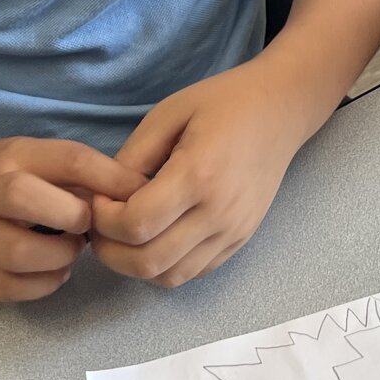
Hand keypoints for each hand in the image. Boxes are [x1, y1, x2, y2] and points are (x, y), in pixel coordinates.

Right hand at [0, 136, 148, 301]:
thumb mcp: (31, 158)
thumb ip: (76, 174)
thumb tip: (136, 192)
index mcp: (11, 155)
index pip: (66, 158)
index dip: (110, 177)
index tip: (138, 194)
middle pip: (23, 197)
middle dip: (70, 216)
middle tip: (86, 226)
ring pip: (16, 252)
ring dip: (58, 257)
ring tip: (71, 252)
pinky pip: (6, 288)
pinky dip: (41, 286)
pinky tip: (53, 273)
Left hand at [89, 56, 319, 288]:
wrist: (281, 109)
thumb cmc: (223, 102)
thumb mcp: (169, 114)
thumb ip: (132, 157)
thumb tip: (105, 196)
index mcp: (198, 174)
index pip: (136, 224)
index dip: (103, 220)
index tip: (98, 198)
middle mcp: (219, 212)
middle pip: (148, 261)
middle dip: (110, 251)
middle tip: (100, 225)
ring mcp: (233, 231)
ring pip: (170, 276)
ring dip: (135, 265)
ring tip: (124, 236)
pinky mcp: (241, 240)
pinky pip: (194, 272)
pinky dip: (165, 266)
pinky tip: (155, 238)